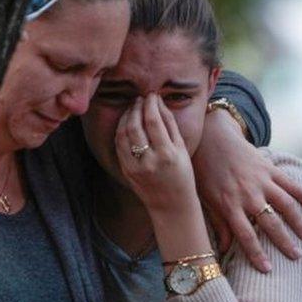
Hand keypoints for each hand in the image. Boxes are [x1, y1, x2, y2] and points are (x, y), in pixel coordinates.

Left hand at [114, 93, 196, 212]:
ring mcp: (135, 167)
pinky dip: (121, 131)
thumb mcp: (182, 150)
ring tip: (133, 108)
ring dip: (126, 117)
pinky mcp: (126, 171)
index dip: (151, 105)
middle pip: (136, 125)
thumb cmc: (183, 176)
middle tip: (140, 99)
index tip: (151, 95)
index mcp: (167, 155)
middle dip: (136, 107)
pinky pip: (119, 146)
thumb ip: (171, 126)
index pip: (154, 121)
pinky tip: (127, 124)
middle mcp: (149, 161)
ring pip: (124, 134)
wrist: (172, 206)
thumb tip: (158, 104)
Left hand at [193, 109, 301, 272]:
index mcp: (229, 205)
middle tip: (297, 256)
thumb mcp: (205, 200)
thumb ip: (218, 224)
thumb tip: (224, 250)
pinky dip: (301, 193)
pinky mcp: (269, 168)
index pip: (246, 235)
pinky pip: (289, 183)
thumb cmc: (204, 172)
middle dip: (284, 242)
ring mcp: (261, 180)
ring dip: (297, 221)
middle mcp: (247, 194)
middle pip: (270, 223)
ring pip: (285, 204)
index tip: (268, 269)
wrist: (210, 138)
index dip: (256, 254)